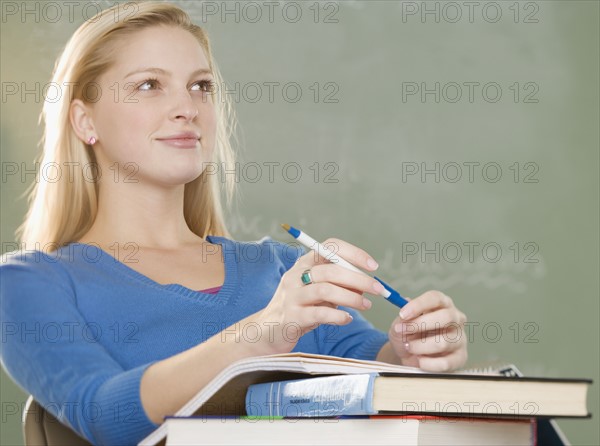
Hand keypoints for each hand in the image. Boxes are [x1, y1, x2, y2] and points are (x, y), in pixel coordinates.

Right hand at [254, 238, 383, 354]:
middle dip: (359, 279)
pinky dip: (338, 316)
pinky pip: (319, 313)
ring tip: (366, 305)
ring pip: (325, 290)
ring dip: (351, 297)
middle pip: (331, 270)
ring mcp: (291, 296)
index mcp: (303, 264)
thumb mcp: (317, 292)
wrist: (267, 332)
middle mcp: (295, 276)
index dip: (353, 253)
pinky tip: (347, 319)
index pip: (329, 247)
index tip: (372, 266)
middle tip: (378, 289)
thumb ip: (338, 285)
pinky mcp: (291, 317)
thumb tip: (367, 284)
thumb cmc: (300, 309)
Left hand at [388, 290, 467, 371]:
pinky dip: (427, 363)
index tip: (403, 314)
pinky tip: (419, 360)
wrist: (410, 357)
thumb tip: (404, 316)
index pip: (436, 298)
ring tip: (409, 347)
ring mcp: (460, 338)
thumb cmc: (409, 335)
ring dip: (420, 346)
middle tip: (402, 331)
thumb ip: (402, 319)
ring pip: (444, 342)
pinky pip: (445, 363)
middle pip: (446, 316)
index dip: (419, 305)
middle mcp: (455, 319)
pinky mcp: (460, 357)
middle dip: (420, 324)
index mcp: (442, 304)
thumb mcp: (400, 324)